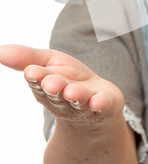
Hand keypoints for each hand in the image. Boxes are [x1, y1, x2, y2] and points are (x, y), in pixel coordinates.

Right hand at [0, 44, 124, 127]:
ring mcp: (85, 105)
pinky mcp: (105, 106)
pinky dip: (101, 104)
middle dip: (55, 88)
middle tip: (51, 83)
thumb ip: (25, 58)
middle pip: (58, 94)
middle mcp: (64, 99)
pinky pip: (103, 106)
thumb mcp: (47, 63)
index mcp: (47, 88)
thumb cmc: (68, 79)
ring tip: (73, 92)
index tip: (32, 72)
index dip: (37, 77)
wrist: (96, 103)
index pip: (40, 83)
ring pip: (79, 102)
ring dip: (76, 97)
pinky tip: (98, 101)